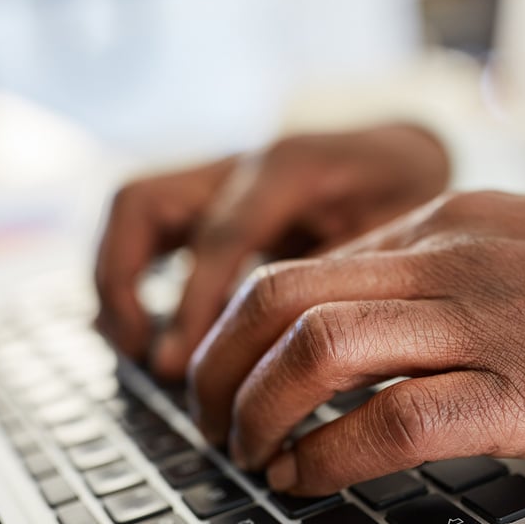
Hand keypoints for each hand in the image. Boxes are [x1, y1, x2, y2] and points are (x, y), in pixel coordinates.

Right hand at [93, 124, 449, 379]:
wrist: (405, 155)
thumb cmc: (408, 196)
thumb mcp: (397, 233)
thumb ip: (342, 277)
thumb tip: (288, 355)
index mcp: (289, 166)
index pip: (219, 234)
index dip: (197, 305)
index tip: (187, 369)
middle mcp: (240, 165)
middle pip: (142, 202)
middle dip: (125, 281)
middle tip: (144, 356)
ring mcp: (216, 179)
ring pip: (133, 210)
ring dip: (116, 280)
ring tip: (133, 349)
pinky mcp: (208, 203)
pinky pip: (149, 230)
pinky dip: (135, 280)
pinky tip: (151, 336)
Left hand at [188, 191, 524, 495]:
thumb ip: (457, 279)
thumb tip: (386, 325)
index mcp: (452, 227)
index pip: (302, 265)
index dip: (238, 330)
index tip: (226, 377)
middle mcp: (455, 261)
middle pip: (279, 297)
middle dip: (218, 368)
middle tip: (210, 422)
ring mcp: (492, 320)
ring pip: (318, 347)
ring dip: (257, 411)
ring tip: (247, 458)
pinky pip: (398, 418)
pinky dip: (331, 454)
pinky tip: (311, 478)